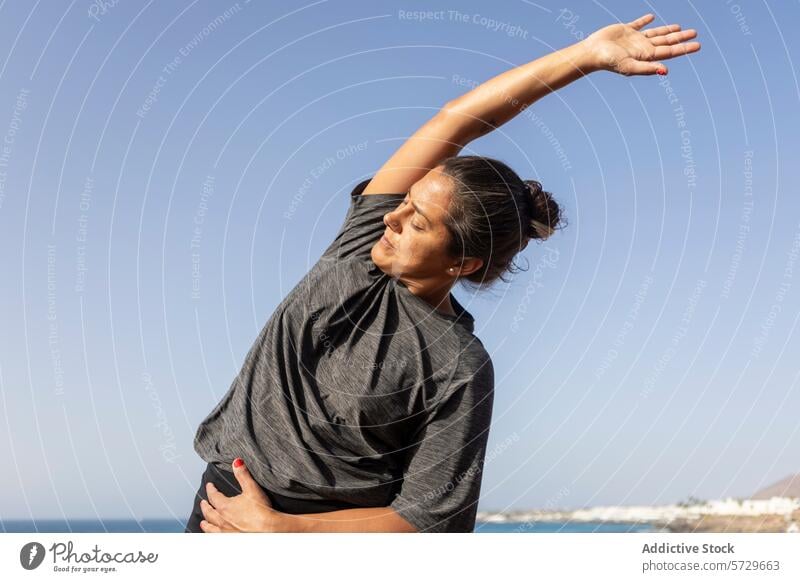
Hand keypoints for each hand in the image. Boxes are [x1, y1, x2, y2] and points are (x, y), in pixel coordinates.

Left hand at [199, 458, 283, 532]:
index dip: (211, 489)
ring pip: (210, 527)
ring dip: (206, 523)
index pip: (214, 496)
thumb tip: (236, 462)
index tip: (209, 485)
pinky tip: (214, 535)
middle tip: (203, 503)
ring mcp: (225, 532)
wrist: (268, 529)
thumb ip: (243, 474)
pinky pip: (216, 537)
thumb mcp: (252, 489)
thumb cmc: (261, 510)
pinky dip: (212, 535)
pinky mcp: (230, 540)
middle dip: (205, 506)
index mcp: (225, 506)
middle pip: (209, 512)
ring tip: (203, 522)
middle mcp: (222, 520)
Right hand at [582, 13, 699, 75]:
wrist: (592, 53)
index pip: (670, 51)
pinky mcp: (625, 30)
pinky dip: (645, 21)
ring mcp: (634, 39)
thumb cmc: (609, 62)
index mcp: (646, 56)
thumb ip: (647, 69)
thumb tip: (665, 70)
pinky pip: (638, 24)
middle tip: (695, 33)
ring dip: (667, 30)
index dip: (684, 48)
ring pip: (656, 33)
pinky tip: (651, 17)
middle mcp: (642, 48)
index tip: (698, 45)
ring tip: (679, 28)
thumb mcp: (630, 67)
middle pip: (666, 42)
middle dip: (681, 38)